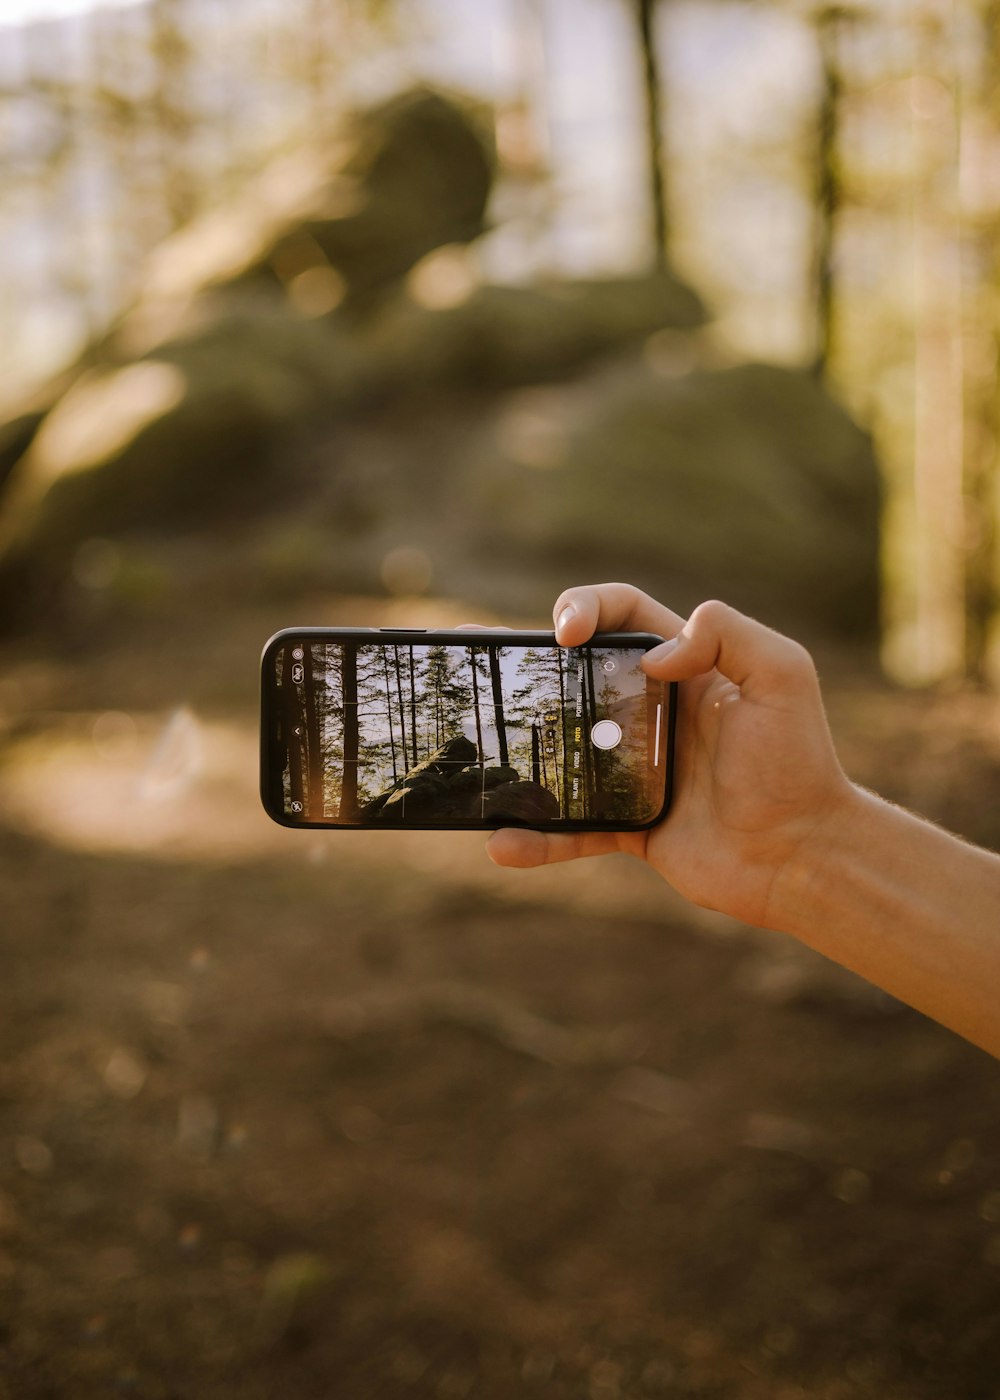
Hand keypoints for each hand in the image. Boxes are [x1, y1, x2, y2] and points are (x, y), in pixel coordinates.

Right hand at [487, 583, 857, 928]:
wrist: (805, 855)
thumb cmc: (799, 763)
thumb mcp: (782, 676)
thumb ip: (727, 634)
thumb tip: (653, 656)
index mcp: (684, 666)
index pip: (621, 613)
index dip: (584, 607)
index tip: (563, 634)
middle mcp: (652, 711)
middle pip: (573, 675)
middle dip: (522, 662)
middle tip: (474, 658)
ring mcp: (635, 769)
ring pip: (559, 750)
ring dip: (513, 747)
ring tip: (467, 745)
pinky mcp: (630, 825)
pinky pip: (572, 828)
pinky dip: (538, 837)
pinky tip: (503, 843)